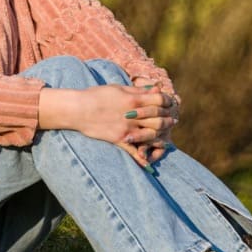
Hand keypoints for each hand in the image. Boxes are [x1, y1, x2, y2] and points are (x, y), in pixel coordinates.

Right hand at [38, 84, 176, 168]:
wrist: (78, 109)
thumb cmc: (96, 95)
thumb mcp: (118, 88)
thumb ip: (138, 90)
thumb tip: (155, 89)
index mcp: (133, 99)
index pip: (159, 100)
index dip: (168, 102)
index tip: (170, 104)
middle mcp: (133, 114)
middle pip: (159, 118)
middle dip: (168, 120)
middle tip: (173, 122)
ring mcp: (126, 128)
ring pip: (151, 134)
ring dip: (161, 136)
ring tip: (165, 137)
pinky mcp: (118, 139)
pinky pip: (133, 150)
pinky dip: (142, 158)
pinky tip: (149, 163)